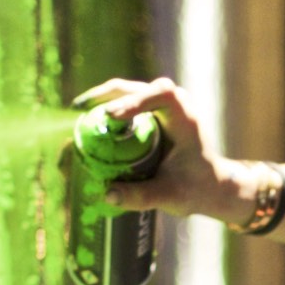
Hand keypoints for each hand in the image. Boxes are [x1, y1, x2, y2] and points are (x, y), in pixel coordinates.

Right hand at [72, 76, 256, 219]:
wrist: (210, 184)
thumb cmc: (196, 188)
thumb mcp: (171, 196)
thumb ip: (141, 196)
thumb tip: (106, 195)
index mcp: (184, 117)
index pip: (161, 94)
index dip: (135, 100)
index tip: (112, 116)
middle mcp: (171, 103)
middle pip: (132, 88)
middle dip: (103, 97)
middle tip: (77, 110)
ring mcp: (158, 105)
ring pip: (123, 92)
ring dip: (98, 101)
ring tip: (75, 114)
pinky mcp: (147, 113)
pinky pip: (121, 105)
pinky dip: (102, 113)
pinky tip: (83, 123)